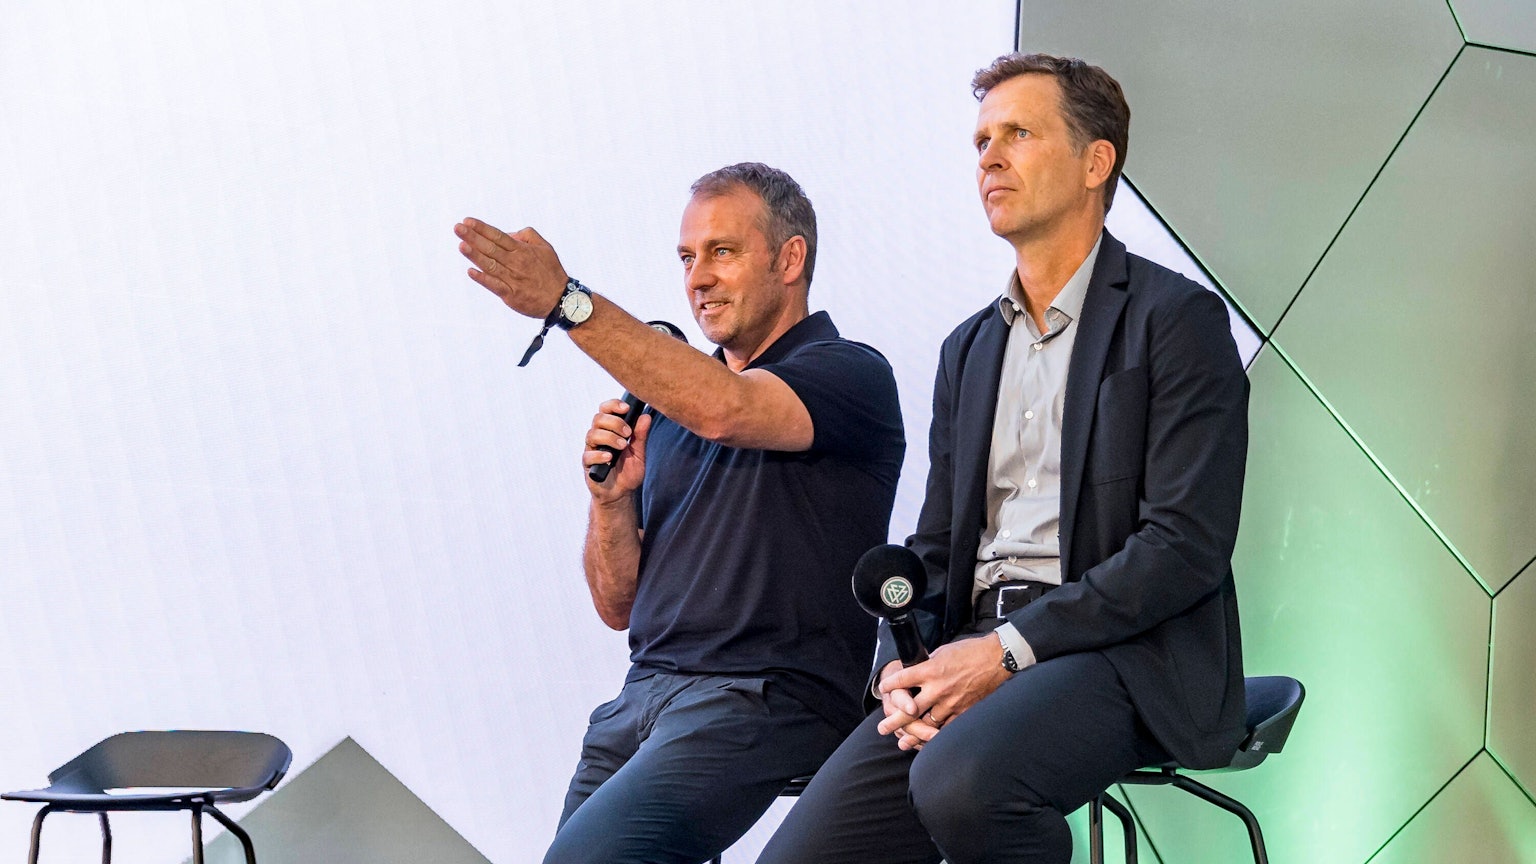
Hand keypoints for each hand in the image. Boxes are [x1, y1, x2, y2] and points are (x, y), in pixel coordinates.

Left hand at [455, 217, 568, 318]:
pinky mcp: (511, 295)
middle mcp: (516, 263)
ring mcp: (513, 279)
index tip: (467, 221)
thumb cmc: (552, 272)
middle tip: (457, 228)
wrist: (561, 300)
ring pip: (490, 265)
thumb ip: (527, 235)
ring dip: (474, 255)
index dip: (482, 228)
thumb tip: (508, 233)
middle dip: (473, 237)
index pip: (498, 236)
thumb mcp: (545, 248)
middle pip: (491, 248)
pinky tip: (471, 272)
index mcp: (522, 250)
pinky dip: (482, 279)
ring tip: (461, 245)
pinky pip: (494, 285)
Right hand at [583, 400, 650, 501]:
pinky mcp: (587, 465)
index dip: (613, 405)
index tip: (626, 408)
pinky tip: (610, 458)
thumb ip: (641, 436)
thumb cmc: (628, 472)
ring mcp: (591, 450)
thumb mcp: (639, 453)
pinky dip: (600, 455)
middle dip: (615, 422)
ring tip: (623, 446)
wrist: (620, 493)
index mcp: (609, 430)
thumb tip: (646, 416)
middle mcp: (598, 437)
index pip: (605, 410)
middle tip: (628, 433)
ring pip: (592, 434)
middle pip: (598, 419)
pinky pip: (588, 455)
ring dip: (609, 437)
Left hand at [877, 634, 1010, 744]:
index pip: (902, 680)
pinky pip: (947, 728)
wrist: (997, 658)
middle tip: (882, 729)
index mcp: (930, 670)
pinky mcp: (964, 711)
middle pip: (910, 710)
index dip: (890, 686)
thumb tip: (916, 670)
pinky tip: (929, 741)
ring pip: (927, 723)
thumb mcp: (943, 652)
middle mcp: (938, 688)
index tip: (884, 690)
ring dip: (914, 733)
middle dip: (894, 721)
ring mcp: (951, 702)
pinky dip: (937, 735)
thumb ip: (928, 664)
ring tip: (903, 742)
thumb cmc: (970, 651)